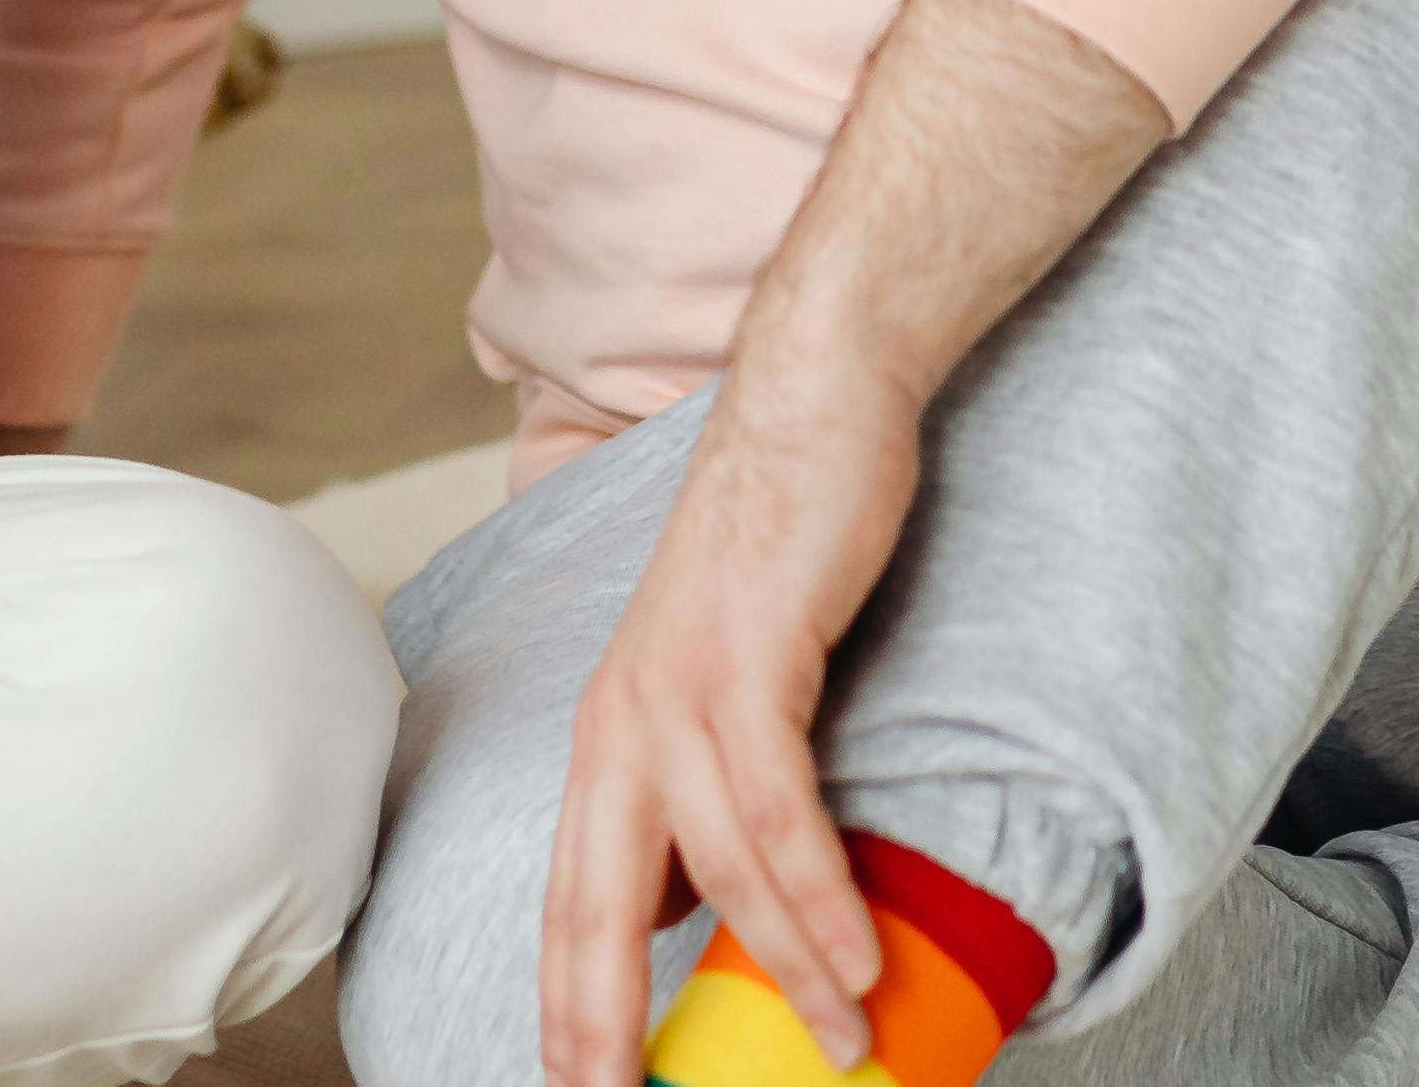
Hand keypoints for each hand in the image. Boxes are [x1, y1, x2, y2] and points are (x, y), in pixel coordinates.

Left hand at [542, 360, 928, 1086]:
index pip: (569, 894)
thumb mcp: (725, 675)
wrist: (816, 400)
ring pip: (719, 869)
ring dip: (786, 968)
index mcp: (609, 730)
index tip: (579, 1085)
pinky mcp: (750, 658)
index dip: (567, 999)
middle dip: (602, 1021)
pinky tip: (852, 955)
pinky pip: (779, 810)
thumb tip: (699, 900)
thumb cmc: (783, 540)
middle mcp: (621, 718)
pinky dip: (815, 894)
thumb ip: (702, 782)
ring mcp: (678, 688)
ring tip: (840, 1041)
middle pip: (597, 905)